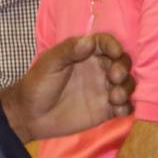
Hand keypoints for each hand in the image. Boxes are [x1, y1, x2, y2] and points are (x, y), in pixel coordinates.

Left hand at [5, 33, 135, 140]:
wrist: (30, 115)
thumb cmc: (38, 84)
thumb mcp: (50, 63)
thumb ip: (69, 51)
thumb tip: (90, 41)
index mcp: (85, 54)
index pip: (106, 44)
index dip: (113, 46)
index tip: (115, 53)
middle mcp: (98, 70)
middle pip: (122, 63)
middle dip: (123, 68)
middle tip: (114, 77)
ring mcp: (103, 90)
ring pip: (127, 84)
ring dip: (127, 88)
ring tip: (115, 97)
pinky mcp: (106, 110)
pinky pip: (124, 107)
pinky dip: (127, 107)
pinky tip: (117, 110)